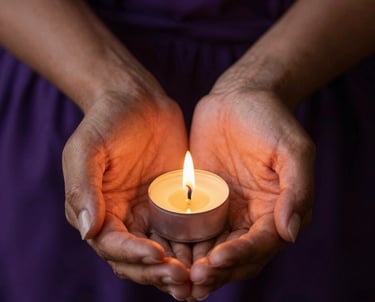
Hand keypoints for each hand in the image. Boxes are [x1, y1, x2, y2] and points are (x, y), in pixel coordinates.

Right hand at [62, 82, 192, 298]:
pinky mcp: (172, 206)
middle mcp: (124, 220)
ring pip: (161, 255)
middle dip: (157, 272)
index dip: (133, 256)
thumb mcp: (86, 150)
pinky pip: (181, 234)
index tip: (157, 255)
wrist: (136, 99)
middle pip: (138, 260)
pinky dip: (192, 251)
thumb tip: (88, 232)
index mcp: (100, 212)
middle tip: (183, 278)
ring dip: (177, 271)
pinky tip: (210, 257)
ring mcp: (149, 214)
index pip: (113, 246)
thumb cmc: (106, 121)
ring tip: (198, 279)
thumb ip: (82, 189)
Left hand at [189, 86, 314, 298]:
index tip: (215, 261)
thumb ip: (297, 190)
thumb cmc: (271, 120)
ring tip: (178, 281)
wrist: (240, 97)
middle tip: (192, 283)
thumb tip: (291, 232)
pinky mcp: (202, 200)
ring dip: (196, 268)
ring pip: (212, 249)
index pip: (260, 244)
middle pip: (235, 256)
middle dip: (216, 272)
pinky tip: (165, 254)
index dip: (240, 256)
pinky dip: (182, 245)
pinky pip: (192, 228)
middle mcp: (250, 217)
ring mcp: (225, 210)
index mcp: (275, 211)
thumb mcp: (293, 150)